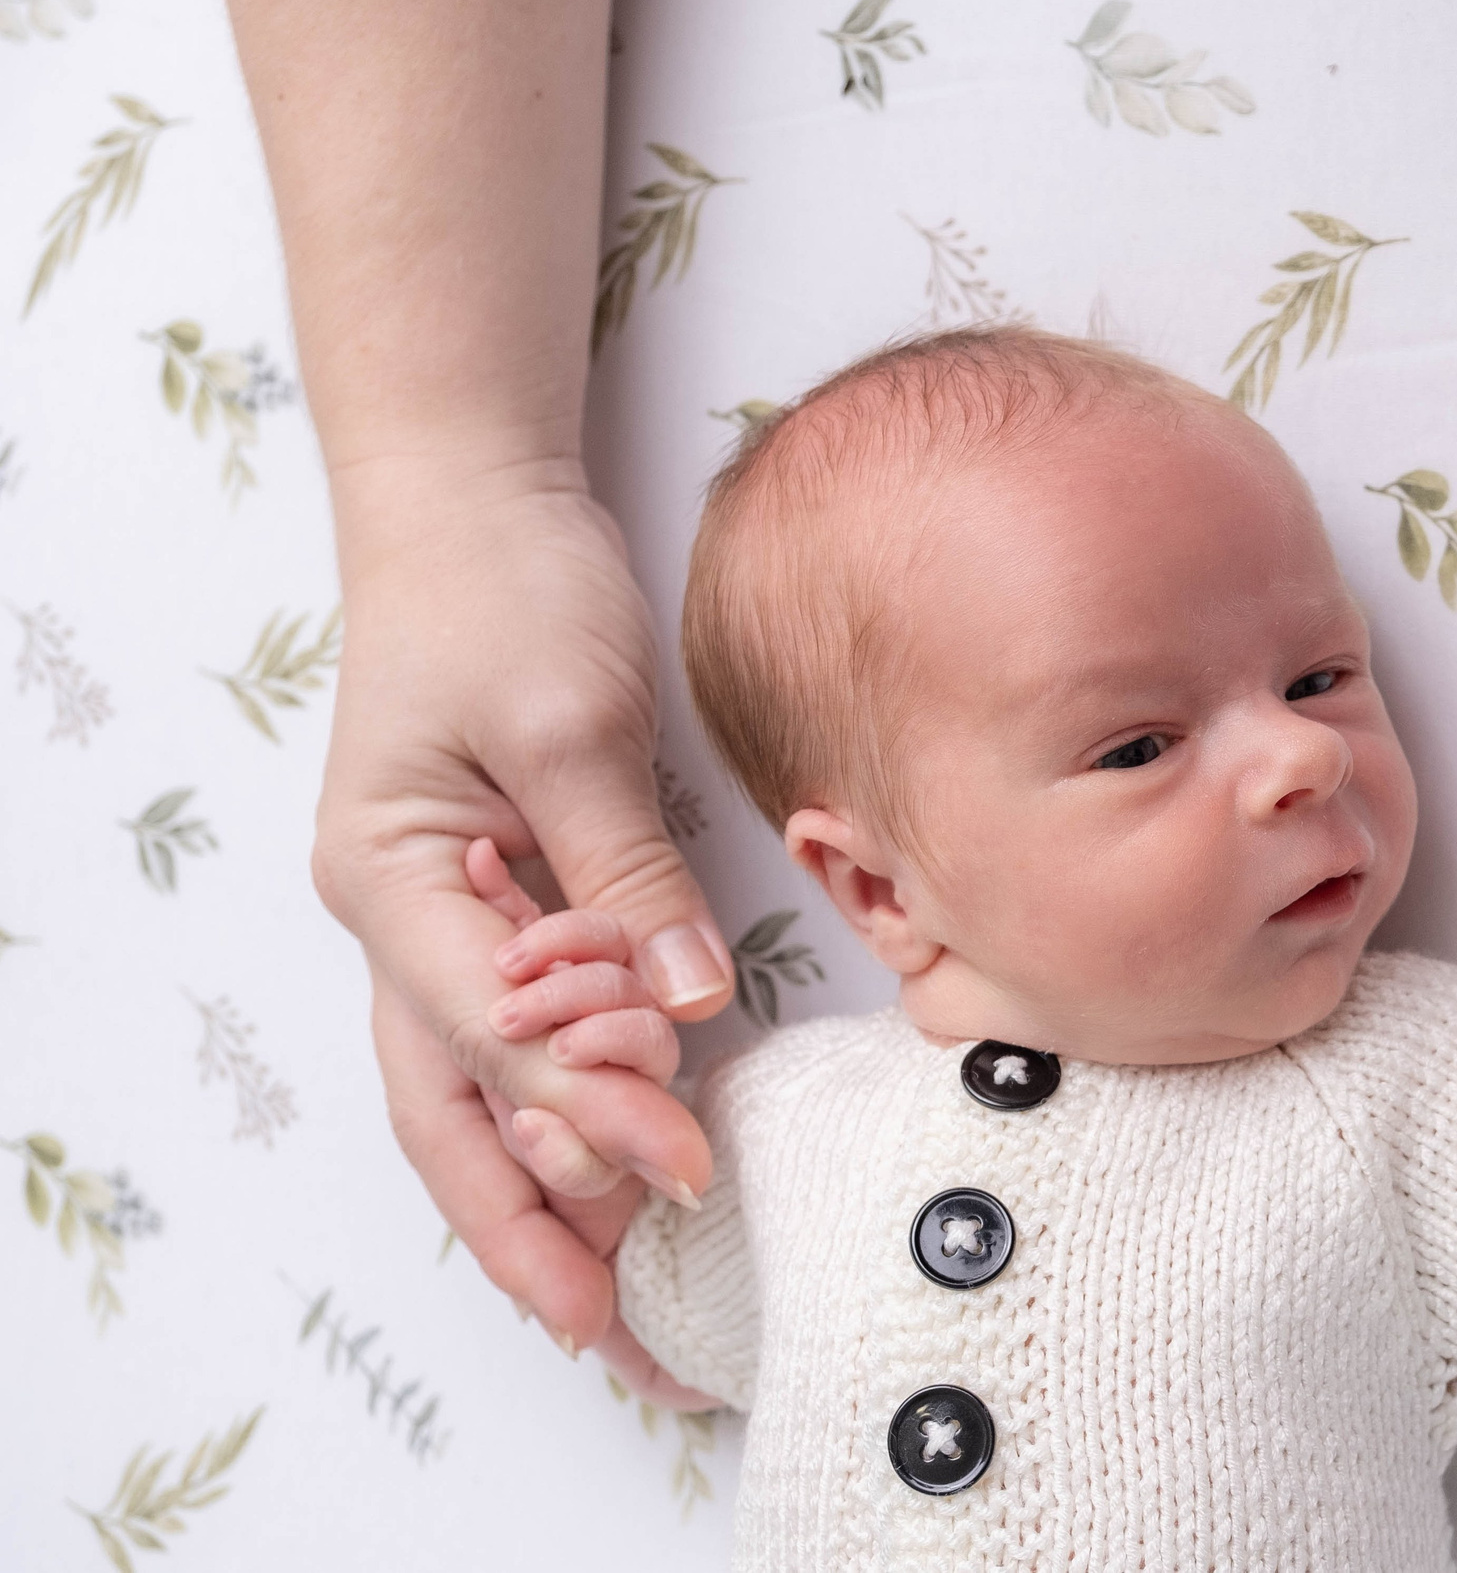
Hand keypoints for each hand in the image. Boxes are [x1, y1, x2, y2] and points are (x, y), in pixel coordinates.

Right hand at [317, 478, 732, 1350]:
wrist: (474, 504)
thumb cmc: (503, 588)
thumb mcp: (568, 720)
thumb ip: (622, 871)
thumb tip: (685, 1004)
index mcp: (392, 880)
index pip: (494, 1032)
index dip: (587, 1109)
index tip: (682, 1167)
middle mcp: (404, 920)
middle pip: (450, 1110)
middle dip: (522, 1227)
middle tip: (608, 1331)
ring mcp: (445, 917)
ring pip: (477, 1091)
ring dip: (541, 1188)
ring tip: (616, 1293)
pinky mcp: (504, 898)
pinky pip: (525, 1032)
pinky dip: (568, 1104)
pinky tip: (622, 1159)